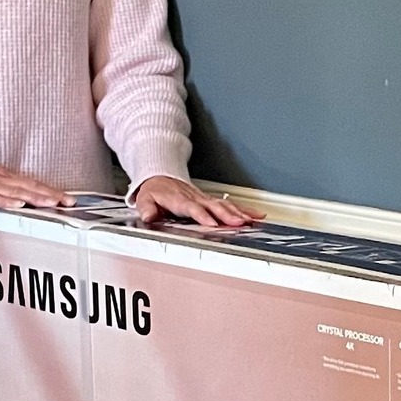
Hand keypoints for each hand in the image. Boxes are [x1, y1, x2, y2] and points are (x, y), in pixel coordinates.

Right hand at [0, 145, 70, 210]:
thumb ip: (2, 190)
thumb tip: (19, 200)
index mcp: (0, 177)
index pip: (30, 184)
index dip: (50, 191)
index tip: (68, 198)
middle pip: (28, 187)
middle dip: (50, 195)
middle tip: (69, 202)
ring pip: (13, 192)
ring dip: (34, 197)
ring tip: (52, 203)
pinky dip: (4, 201)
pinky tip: (16, 205)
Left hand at [132, 176, 260, 228]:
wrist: (160, 177)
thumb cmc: (155, 191)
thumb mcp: (144, 199)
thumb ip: (146, 208)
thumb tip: (148, 216)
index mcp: (179, 199)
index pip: (192, 208)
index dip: (202, 215)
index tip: (212, 223)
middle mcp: (195, 198)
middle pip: (214, 206)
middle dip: (227, 214)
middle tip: (239, 223)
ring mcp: (205, 198)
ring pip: (224, 205)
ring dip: (239, 213)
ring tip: (251, 221)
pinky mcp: (211, 200)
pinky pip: (229, 204)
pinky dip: (244, 209)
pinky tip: (256, 215)